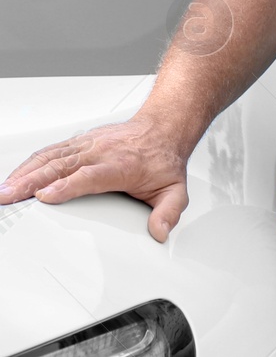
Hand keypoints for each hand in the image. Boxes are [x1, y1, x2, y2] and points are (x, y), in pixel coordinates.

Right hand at [0, 115, 190, 241]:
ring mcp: (88, 145)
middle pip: (62, 166)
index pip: (90, 175)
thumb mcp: (175, 189)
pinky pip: (50, 152)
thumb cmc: (163, 159)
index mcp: (122, 166)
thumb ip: (169, 211)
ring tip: (4, 190)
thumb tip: (160, 231)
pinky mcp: (79, 142)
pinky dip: (29, 164)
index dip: (68, 185)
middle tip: (10, 196)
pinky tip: (14, 177)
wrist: (164, 128)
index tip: (47, 195)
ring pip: (51, 157)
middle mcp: (101, 152)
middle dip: (33, 181)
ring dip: (25, 173)